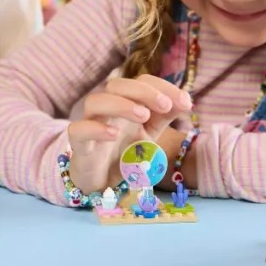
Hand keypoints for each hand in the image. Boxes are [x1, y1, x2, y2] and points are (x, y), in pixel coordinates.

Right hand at [67, 75, 191, 193]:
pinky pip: (78, 130)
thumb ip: (165, 116)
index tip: (185, 102)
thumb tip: (187, 100)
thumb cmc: (125, 154)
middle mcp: (107, 110)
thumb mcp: (151, 133)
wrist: (103, 183)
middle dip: (142, 91)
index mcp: (126, 103)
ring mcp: (91, 125)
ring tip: (143, 116)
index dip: (162, 86)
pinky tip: (114, 135)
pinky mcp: (79, 146)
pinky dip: (95, 129)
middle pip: (116, 85)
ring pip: (94, 102)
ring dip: (120, 104)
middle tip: (164, 105)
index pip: (141, 82)